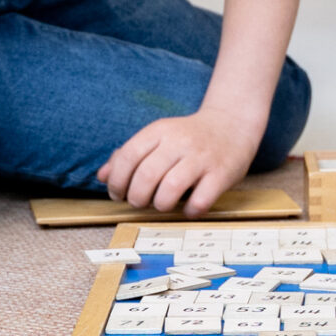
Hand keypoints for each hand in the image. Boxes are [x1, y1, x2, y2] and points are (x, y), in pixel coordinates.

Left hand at [98, 107, 263, 215]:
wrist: (232, 123)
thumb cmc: (188, 136)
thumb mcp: (157, 136)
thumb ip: (128, 155)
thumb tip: (103, 177)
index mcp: (160, 130)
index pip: (128, 157)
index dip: (117, 181)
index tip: (118, 193)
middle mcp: (179, 142)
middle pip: (146, 176)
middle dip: (136, 198)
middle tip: (140, 201)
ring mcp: (201, 158)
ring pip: (170, 189)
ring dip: (160, 205)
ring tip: (162, 204)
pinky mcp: (221, 174)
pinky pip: (200, 201)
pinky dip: (189, 211)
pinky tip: (188, 207)